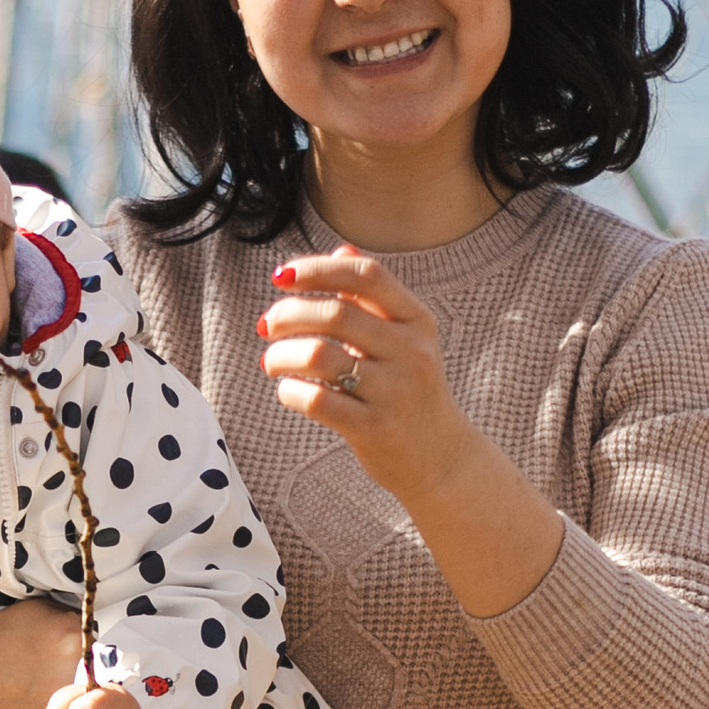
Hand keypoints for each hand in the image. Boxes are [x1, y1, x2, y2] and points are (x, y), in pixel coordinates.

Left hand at [258, 246, 562, 616]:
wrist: (441, 458)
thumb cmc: (410, 391)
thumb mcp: (403, 340)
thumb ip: (371, 298)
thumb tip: (341, 250)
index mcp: (417, 321)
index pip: (366, 275)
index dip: (318, 268)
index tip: (280, 276)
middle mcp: (411, 352)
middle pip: (336, 313)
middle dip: (288, 314)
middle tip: (267, 325)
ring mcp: (395, 392)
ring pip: (320, 355)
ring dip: (282, 354)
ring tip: (272, 362)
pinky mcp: (375, 429)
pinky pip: (317, 400)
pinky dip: (290, 391)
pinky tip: (288, 391)